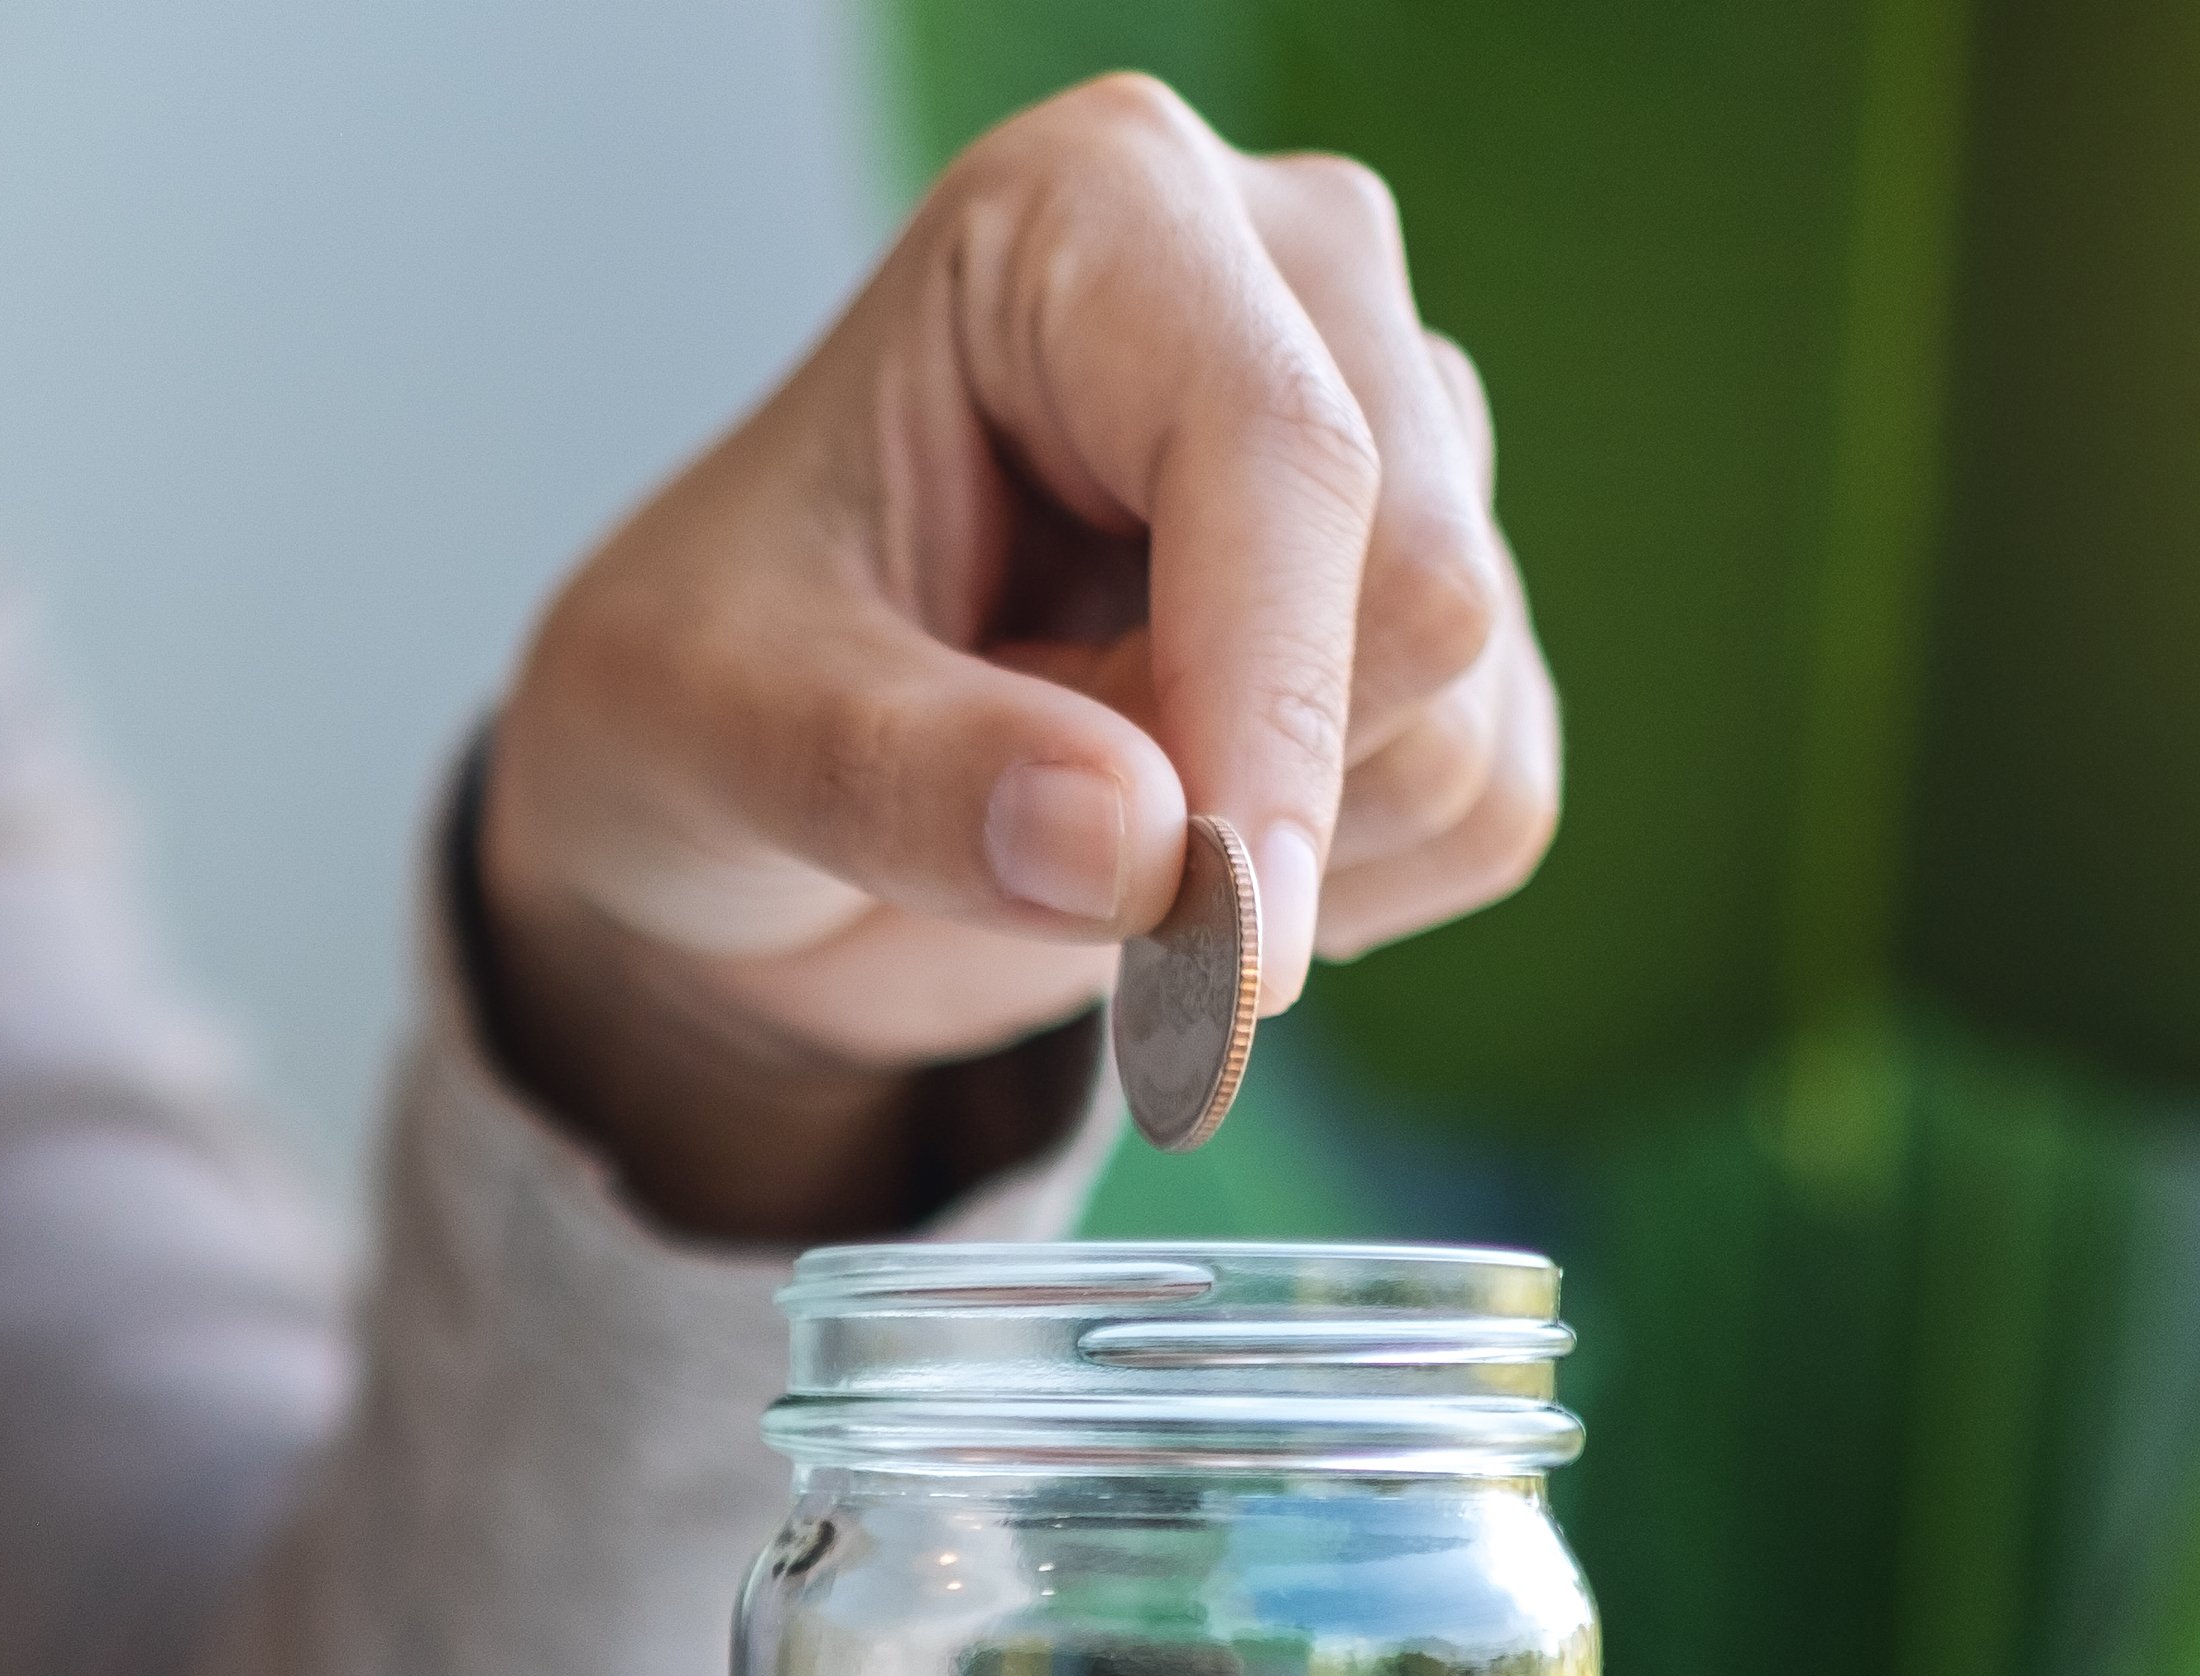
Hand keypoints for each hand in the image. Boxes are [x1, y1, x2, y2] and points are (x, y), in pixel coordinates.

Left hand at [470, 73, 1562, 1232]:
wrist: (748, 786)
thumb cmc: (709, 689)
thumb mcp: (707, 728)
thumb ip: (898, 777)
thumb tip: (1137, 849)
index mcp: (1096, 212)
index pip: (1280, 451)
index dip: (1266, 706)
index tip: (1217, 940)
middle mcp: (1292, 278)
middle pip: (1424, 588)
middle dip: (1239, 790)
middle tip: (1019, 846)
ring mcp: (1401, 436)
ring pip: (1466, 719)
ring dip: (1261, 854)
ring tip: (1060, 807)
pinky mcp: (1445, 608)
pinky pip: (1492, 807)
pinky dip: (1329, 895)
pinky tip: (1168, 843)